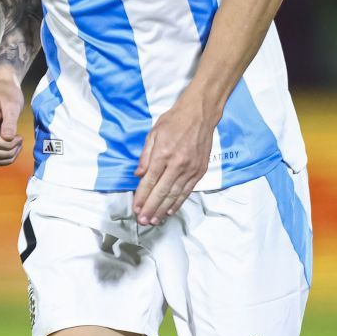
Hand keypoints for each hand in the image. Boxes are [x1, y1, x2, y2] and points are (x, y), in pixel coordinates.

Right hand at [0, 77, 26, 165]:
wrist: (1, 88)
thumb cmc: (8, 93)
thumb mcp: (12, 105)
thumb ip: (10, 122)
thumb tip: (7, 138)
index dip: (7, 145)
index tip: (19, 137)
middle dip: (8, 152)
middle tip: (20, 141)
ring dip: (6, 157)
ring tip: (17, 145)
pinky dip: (4, 158)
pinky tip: (13, 148)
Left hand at [133, 92, 216, 224]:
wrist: (200, 114)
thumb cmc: (174, 121)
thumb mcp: (153, 133)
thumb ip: (145, 156)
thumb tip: (138, 175)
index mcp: (163, 154)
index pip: (150, 181)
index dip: (142, 197)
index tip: (136, 208)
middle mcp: (177, 164)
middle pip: (162, 192)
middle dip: (151, 208)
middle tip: (143, 221)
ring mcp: (190, 169)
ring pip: (175, 194)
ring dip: (163, 210)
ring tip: (155, 221)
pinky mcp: (200, 171)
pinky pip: (187, 191)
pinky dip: (178, 202)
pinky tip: (170, 211)